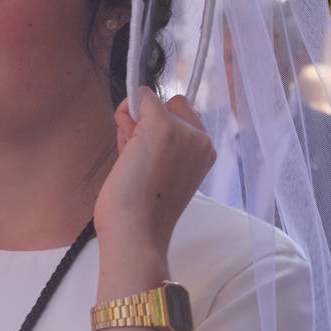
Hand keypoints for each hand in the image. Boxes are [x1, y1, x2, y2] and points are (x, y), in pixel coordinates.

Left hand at [94, 88, 215, 256]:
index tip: (149, 153)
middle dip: (149, 120)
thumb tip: (133, 109)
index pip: (186, 119)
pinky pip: (142, 97)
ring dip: (133, 121)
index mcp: (205, 153)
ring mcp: (183, 133)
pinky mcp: (162, 127)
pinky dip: (127, 110)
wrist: (136, 233)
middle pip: (173, 105)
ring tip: (130, 159)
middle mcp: (201, 140)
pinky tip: (125, 141)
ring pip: (154, 101)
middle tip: (136, 155)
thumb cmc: (140, 210)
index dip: (163, 128)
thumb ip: (155, 142)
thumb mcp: (159, 170)